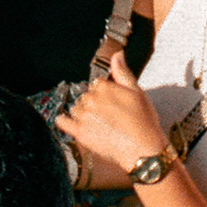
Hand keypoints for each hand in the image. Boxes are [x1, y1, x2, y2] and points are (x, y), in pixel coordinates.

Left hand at [57, 51, 167, 174]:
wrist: (143, 151)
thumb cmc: (143, 122)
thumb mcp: (137, 92)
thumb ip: (123, 73)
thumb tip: (117, 55)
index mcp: (104, 87)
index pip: (96, 84)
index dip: (104, 93)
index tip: (112, 102)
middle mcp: (91, 99)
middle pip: (85, 96)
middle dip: (94, 103)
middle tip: (108, 115)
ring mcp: (84, 116)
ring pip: (76, 108)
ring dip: (83, 113)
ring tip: (98, 124)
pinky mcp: (80, 133)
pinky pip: (63, 122)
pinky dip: (64, 121)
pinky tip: (67, 121)